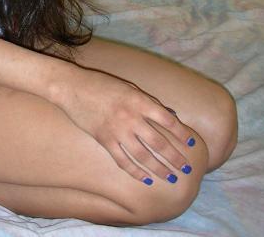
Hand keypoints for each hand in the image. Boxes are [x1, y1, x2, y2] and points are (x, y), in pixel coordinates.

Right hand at [58, 67, 195, 183]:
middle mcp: (130, 116)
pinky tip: (146, 178)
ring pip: (143, 155)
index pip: (167, 120)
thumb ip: (148, 101)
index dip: (181, 133)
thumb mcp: (128, 87)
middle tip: (186, 167)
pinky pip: (123, 160)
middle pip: (158, 141)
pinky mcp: (104, 140)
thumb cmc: (101, 84)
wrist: (72, 87)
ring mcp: (117, 130)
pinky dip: (136, 172)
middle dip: (174, 156)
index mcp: (138, 100)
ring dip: (159, 168)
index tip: (191, 143)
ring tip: (171, 177)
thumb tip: (170, 116)